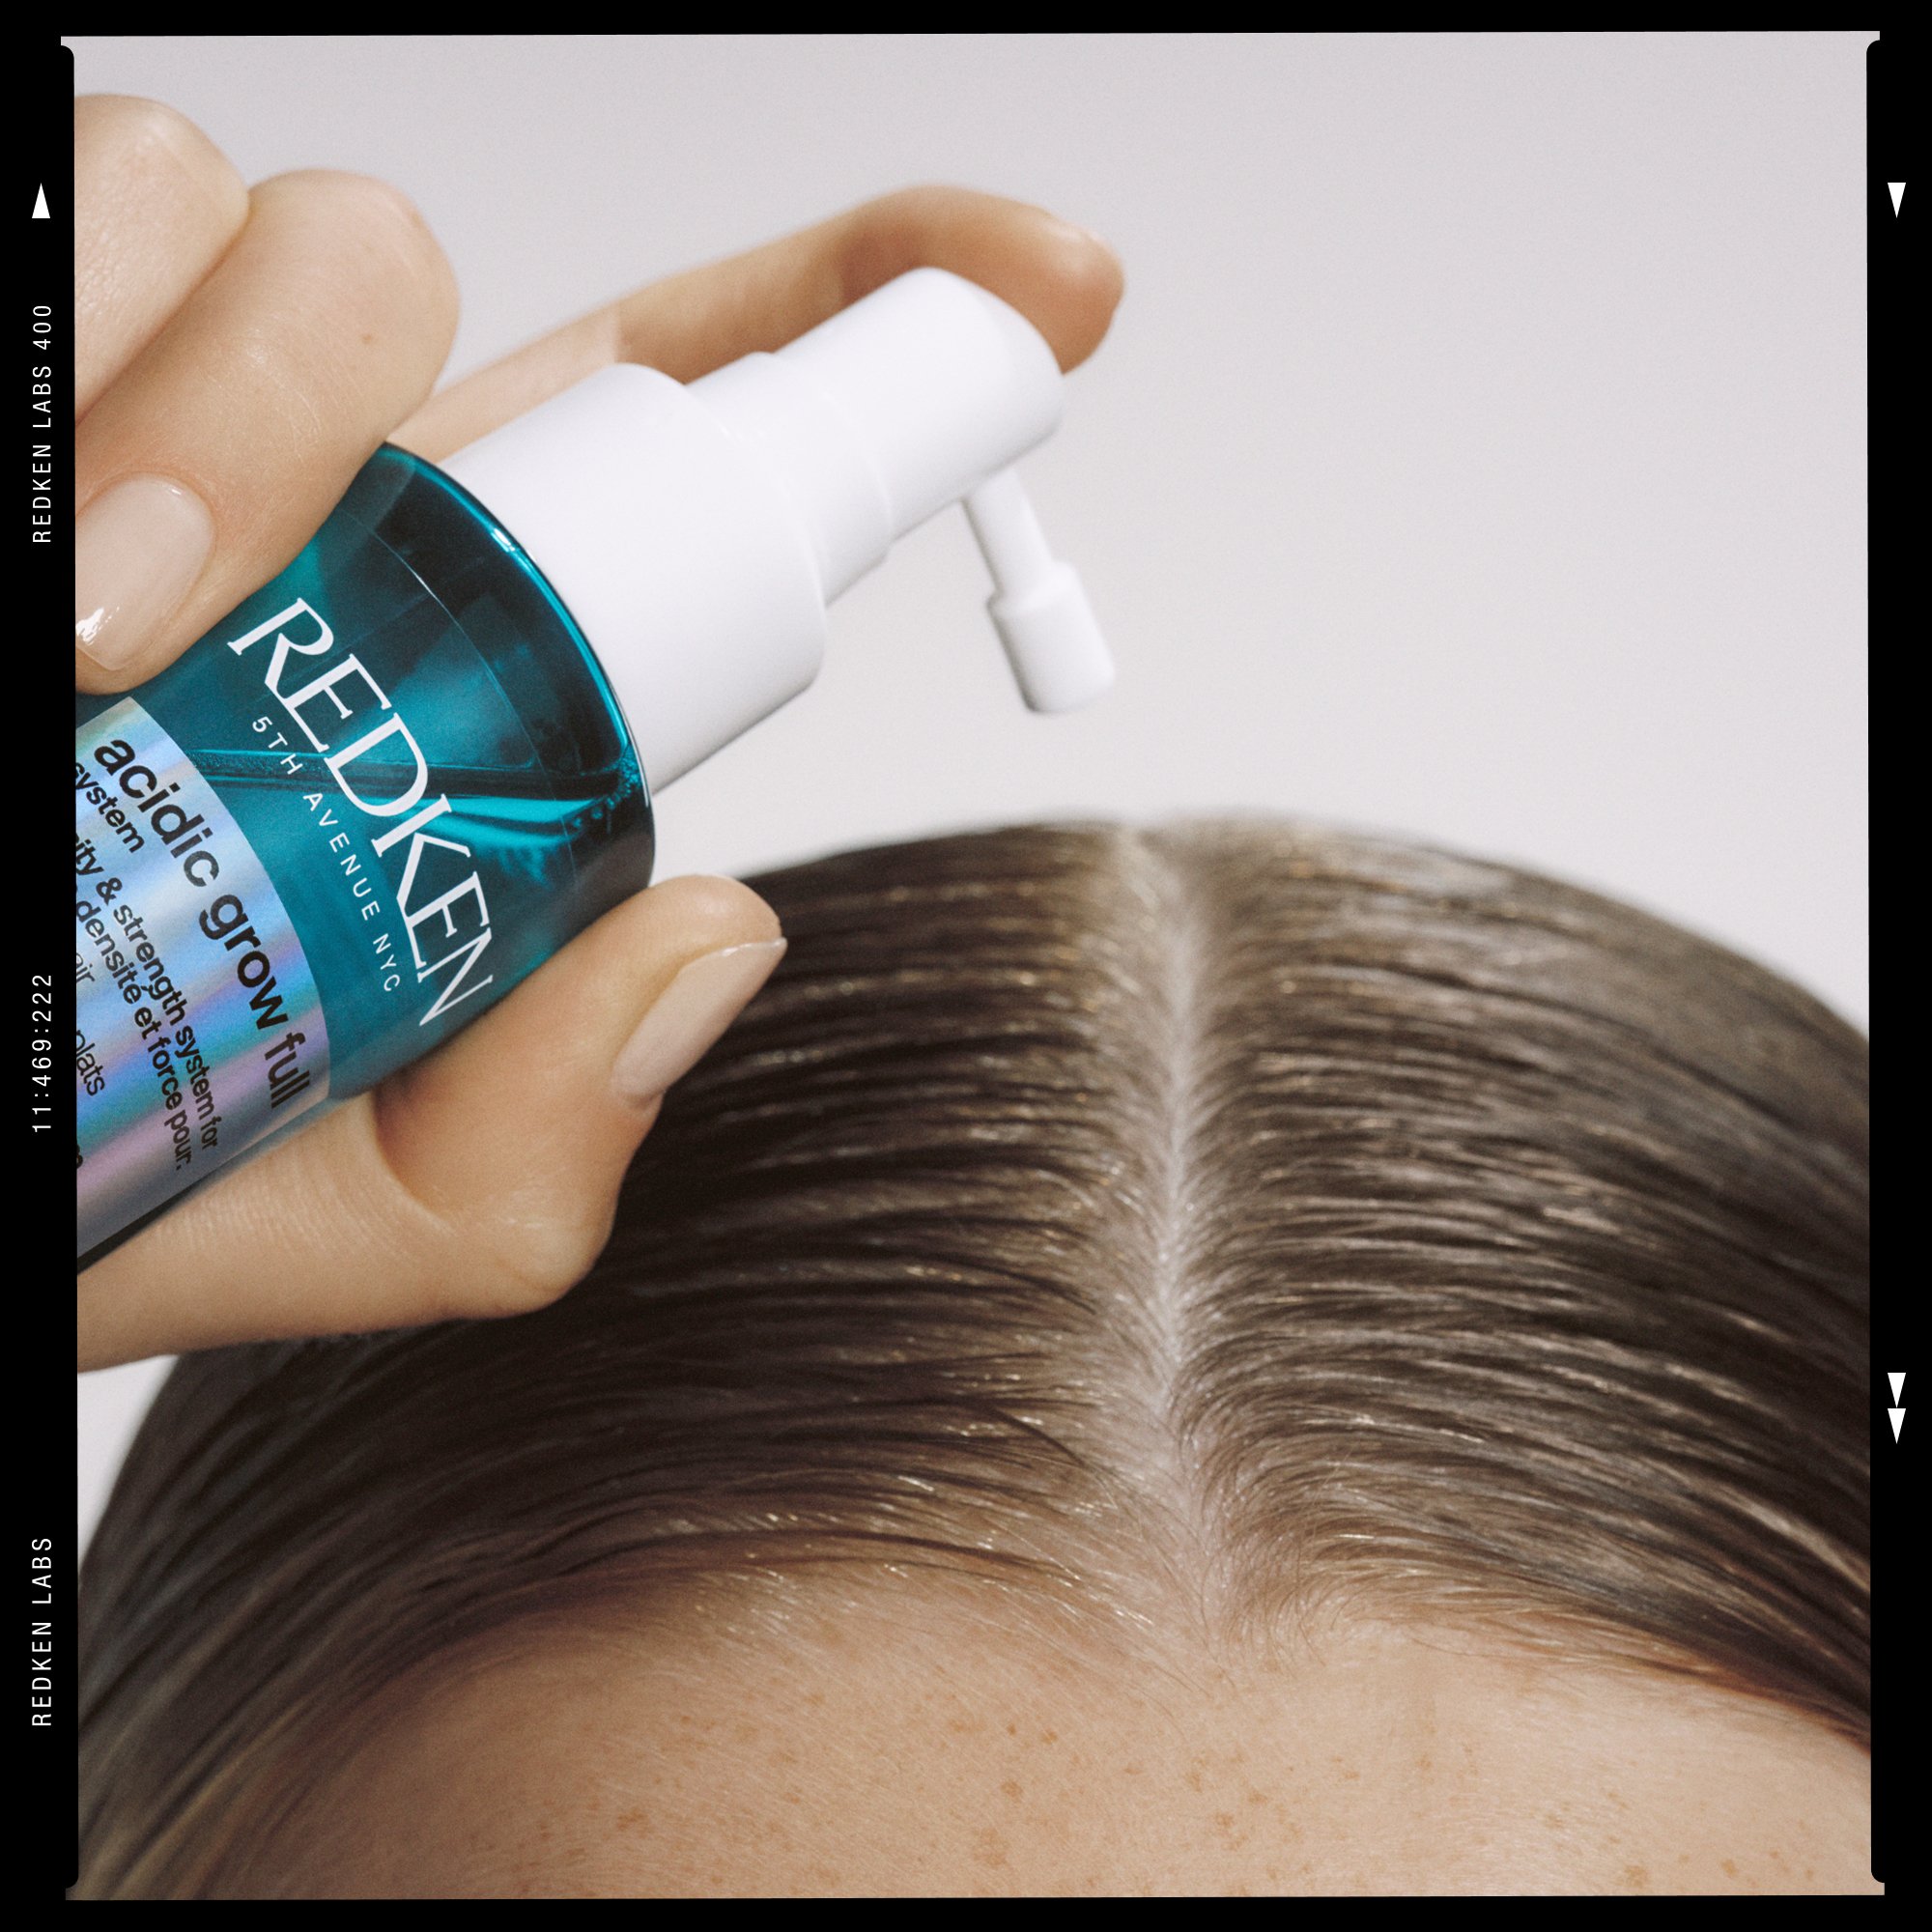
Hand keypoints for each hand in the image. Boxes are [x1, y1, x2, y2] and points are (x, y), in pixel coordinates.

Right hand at [75, 96, 1122, 1369]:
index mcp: (416, 656)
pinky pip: (82, 172)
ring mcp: (133, 388)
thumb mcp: (298, 1200)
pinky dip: (70, 347)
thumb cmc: (47, 1136)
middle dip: (350, 403)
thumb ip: (510, 1149)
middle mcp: (300, 495)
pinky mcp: (30, 334)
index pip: (675, 443)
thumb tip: (729, 938)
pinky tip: (39, 581)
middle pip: (443, 272)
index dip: (875, 326)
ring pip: (276, 211)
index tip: (1052, 283)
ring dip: (193, 407)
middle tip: (179, 625)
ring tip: (77, 645)